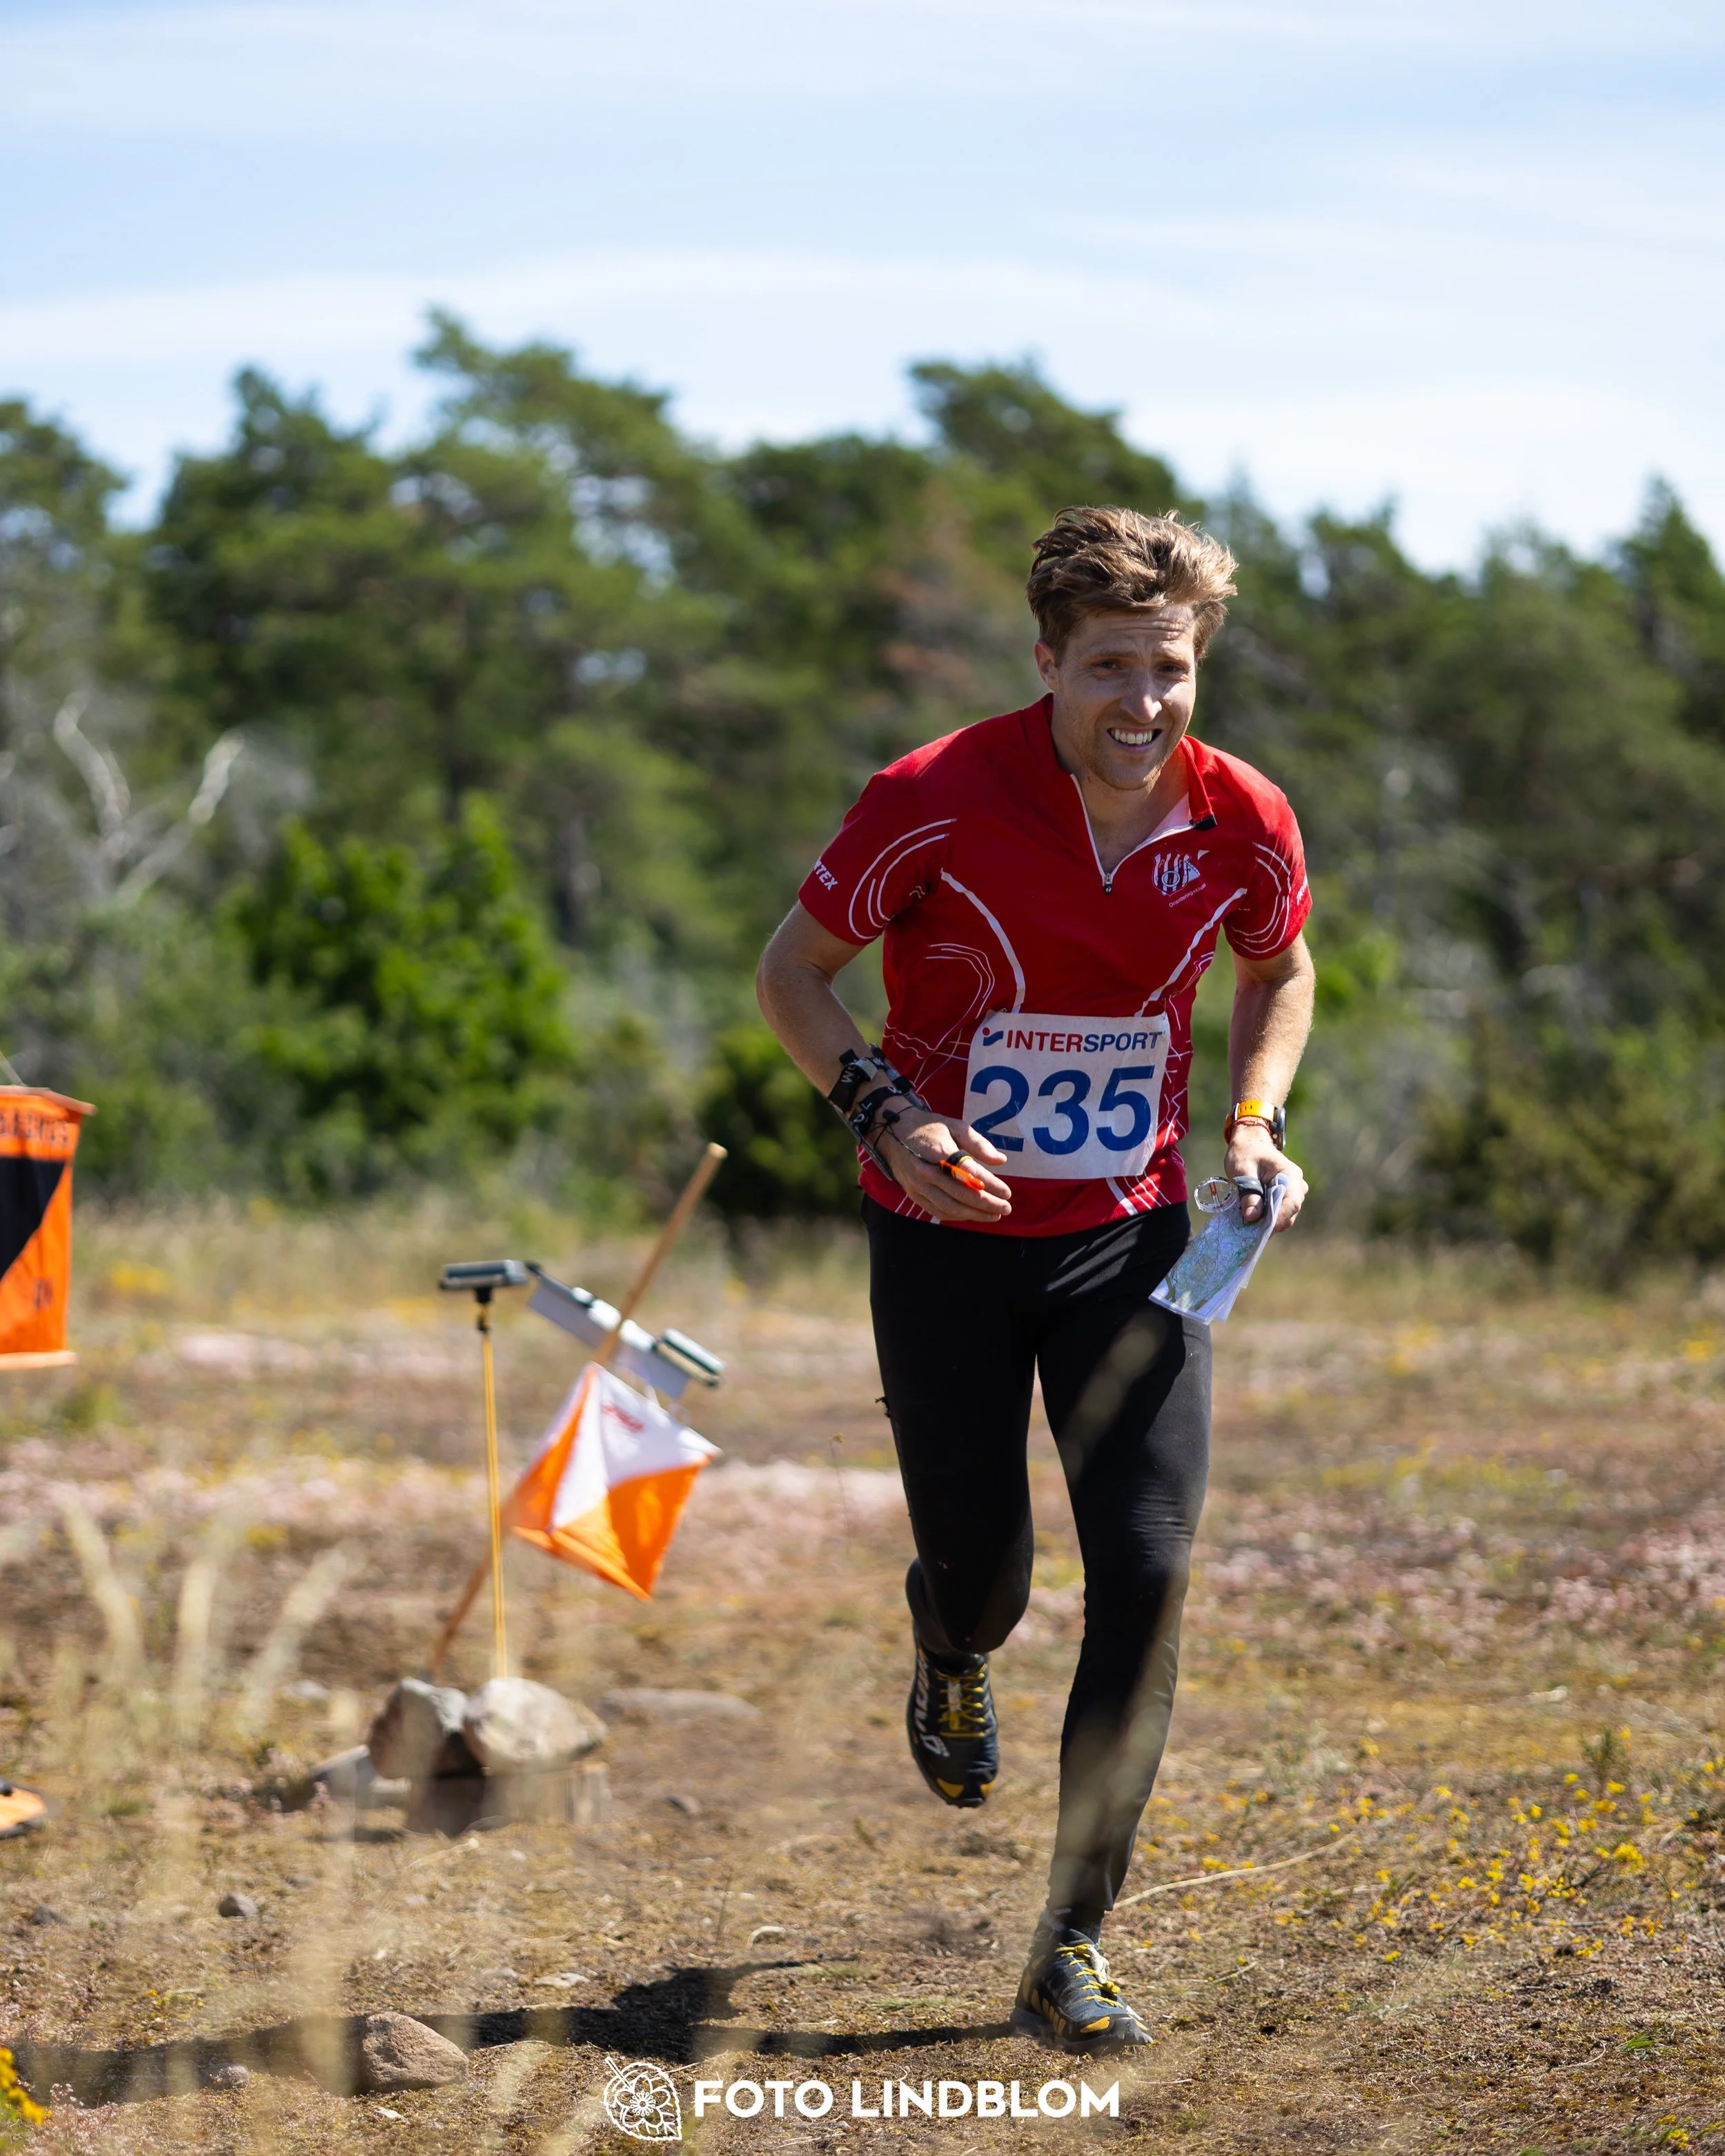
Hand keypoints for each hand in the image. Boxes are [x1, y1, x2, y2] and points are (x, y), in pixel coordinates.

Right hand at [871, 1103, 1012, 1222]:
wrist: (893, 1133)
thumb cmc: (929, 1128)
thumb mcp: (954, 1126)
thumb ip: (978, 1143)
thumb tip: (1000, 1160)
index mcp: (938, 1151)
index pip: (968, 1173)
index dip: (990, 1185)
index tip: (1007, 1192)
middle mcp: (925, 1171)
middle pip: (960, 1194)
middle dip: (986, 1204)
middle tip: (1006, 1208)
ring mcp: (917, 1186)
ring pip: (949, 1207)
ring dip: (974, 1215)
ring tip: (994, 1215)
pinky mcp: (913, 1195)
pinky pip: (937, 1211)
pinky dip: (957, 1216)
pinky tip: (973, 1215)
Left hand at [1224, 1125, 1306, 1230]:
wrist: (1249, 1144)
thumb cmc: (1246, 1153)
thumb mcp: (1243, 1171)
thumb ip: (1248, 1192)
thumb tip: (1251, 1217)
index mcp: (1289, 1174)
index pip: (1292, 1202)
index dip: (1280, 1218)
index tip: (1264, 1230)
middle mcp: (1296, 1184)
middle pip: (1290, 1211)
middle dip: (1272, 1223)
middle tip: (1251, 1230)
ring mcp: (1293, 1192)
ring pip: (1286, 1214)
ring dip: (1269, 1222)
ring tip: (1250, 1224)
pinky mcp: (1285, 1197)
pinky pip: (1280, 1212)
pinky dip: (1268, 1218)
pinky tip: (1253, 1218)